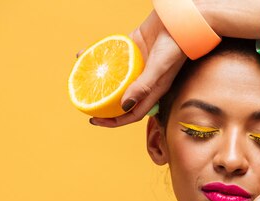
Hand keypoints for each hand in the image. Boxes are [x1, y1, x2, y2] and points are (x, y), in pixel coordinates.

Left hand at [87, 11, 186, 127]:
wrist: (179, 20)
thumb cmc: (175, 46)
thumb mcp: (160, 70)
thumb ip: (143, 87)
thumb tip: (125, 105)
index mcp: (153, 91)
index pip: (133, 113)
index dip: (115, 121)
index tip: (96, 120)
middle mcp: (144, 81)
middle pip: (122, 98)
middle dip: (103, 104)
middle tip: (84, 102)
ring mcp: (137, 65)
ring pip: (115, 76)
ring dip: (98, 77)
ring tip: (81, 76)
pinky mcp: (132, 48)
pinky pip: (113, 55)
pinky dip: (99, 54)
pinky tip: (85, 53)